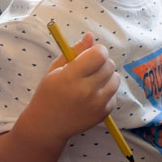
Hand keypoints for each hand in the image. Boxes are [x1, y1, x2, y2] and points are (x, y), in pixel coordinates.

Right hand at [16, 32, 119, 146]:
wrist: (46, 126)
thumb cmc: (49, 93)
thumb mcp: (56, 69)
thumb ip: (75, 51)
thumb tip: (91, 36)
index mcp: (71, 76)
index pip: (99, 54)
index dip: (97, 51)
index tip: (90, 54)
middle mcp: (86, 91)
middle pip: (109, 65)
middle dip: (102, 62)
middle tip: (89, 68)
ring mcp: (96, 104)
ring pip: (116, 79)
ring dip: (107, 77)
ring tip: (92, 81)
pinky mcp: (103, 114)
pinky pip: (114, 95)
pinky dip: (107, 92)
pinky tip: (93, 95)